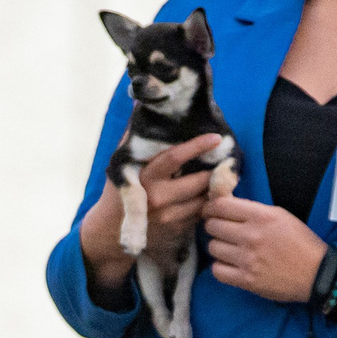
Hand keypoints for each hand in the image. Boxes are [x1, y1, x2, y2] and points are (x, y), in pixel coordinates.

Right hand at [79, 134, 223, 290]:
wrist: (110, 231)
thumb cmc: (119, 191)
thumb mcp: (122, 165)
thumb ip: (133, 138)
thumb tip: (140, 106)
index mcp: (145, 178)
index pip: (175, 157)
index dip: (197, 146)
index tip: (216, 138)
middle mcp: (158, 198)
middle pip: (198, 181)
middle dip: (214, 170)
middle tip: (226, 159)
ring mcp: (169, 217)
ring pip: (204, 199)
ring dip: (214, 188)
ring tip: (220, 176)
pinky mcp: (177, 230)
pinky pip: (201, 213)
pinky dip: (208, 203)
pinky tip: (208, 194)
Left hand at [203, 197, 327, 303]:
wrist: (316, 274)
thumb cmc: (301, 243)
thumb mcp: (281, 216)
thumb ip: (254, 210)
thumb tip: (227, 206)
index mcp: (261, 216)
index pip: (220, 206)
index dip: (211, 207)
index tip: (211, 211)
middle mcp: (251, 236)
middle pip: (212, 226)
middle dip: (214, 226)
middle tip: (221, 230)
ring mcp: (248, 259)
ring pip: (213, 247)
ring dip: (218, 247)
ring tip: (228, 249)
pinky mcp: (247, 280)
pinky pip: (217, 271)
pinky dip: (220, 267)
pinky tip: (230, 265)